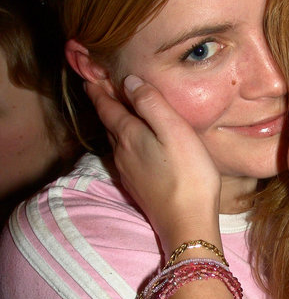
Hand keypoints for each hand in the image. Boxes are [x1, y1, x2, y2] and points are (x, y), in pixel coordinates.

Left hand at [87, 76, 221, 251]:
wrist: (187, 224)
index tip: (90, 75)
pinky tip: (137, 144)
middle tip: (103, 87)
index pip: (106, 107)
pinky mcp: (138, 187)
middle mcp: (121, 153)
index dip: (97, 89)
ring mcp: (128, 173)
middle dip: (105, 104)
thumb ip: (152, 103)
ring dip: (115, 124)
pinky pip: (126, 157)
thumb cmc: (188, 175)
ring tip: (121, 111)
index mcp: (129, 136)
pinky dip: (126, 142)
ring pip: (116, 141)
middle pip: (109, 123)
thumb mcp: (175, 130)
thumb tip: (130, 80)